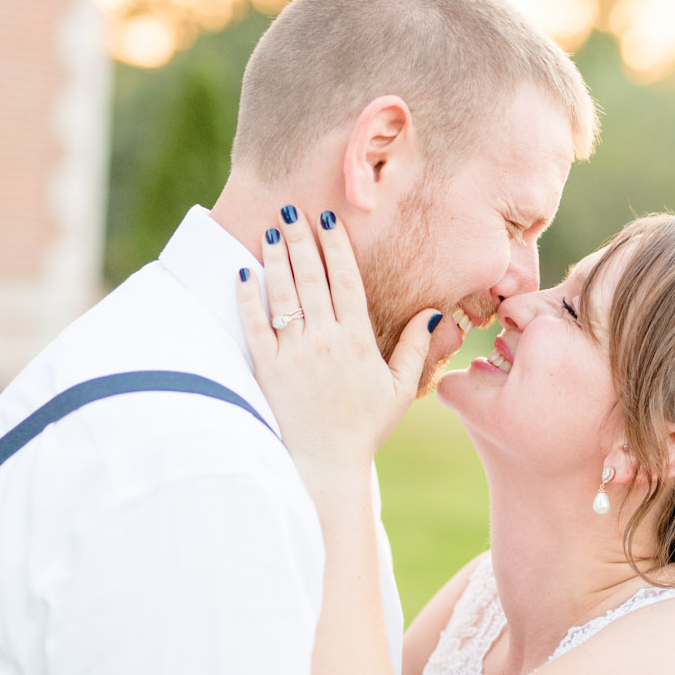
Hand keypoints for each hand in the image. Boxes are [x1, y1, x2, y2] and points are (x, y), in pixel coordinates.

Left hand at [236, 208, 440, 480]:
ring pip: (282, 294)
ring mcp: (294, 354)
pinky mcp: (268, 369)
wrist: (327, 464)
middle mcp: (325, 341)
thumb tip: (431, 314)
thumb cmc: (365, 427)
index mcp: (357, 341)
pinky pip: (255, 325)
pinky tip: (243, 273)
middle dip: (301, 240)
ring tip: (271, 231)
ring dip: (276, 259)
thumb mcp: (399, 389)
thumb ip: (415, 349)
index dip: (337, 247)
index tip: (330, 220)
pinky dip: (248, 297)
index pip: (346, 281)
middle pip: (311, 278)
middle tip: (292, 210)